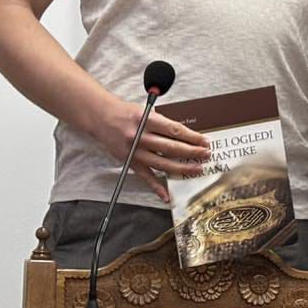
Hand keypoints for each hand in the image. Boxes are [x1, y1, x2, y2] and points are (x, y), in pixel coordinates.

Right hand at [93, 99, 210, 199]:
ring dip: (181, 168)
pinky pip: (146, 177)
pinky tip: (167, 195)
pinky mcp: (129, 162)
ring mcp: (134, 152)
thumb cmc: (126, 113)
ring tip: (197, 169)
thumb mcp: (146, 111)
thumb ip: (163, 123)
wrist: (101, 118)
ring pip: (162, 164)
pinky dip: (157, 187)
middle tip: (206, 154)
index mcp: (146, 120)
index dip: (192, 137)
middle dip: (192, 152)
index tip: (204, 141)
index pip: (174, 130)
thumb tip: (186, 136)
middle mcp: (140, 137)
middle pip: (170, 148)